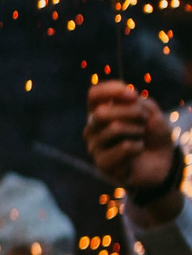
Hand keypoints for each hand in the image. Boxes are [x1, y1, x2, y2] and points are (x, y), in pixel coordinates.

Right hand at [84, 81, 177, 198]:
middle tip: (144, 120)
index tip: (133, 95)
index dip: (111, 90)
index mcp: (100, 112)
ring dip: (137, 130)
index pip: (94, 95)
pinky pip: (124, 147)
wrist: (162, 163)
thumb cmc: (152, 136)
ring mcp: (95, 147)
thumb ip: (137, 102)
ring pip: (114, 128)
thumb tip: (122, 101)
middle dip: (131, 112)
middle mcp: (92, 129)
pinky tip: (138, 152)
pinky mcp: (103, 164)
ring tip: (142, 137)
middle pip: (101, 112)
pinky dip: (139, 147)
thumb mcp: (150, 113)